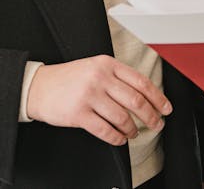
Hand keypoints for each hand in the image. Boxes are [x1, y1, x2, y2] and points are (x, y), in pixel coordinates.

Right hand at [26, 55, 170, 145]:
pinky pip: (105, 130)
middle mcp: (100, 78)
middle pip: (136, 100)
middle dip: (151, 116)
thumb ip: (117, 77)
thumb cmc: (68, 78)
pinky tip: (119, 138)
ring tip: (133, 132)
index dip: (158, 97)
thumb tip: (145, 95)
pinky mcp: (78, 114)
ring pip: (122, 117)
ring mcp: (88, 96)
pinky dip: (116, 137)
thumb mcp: (95, 67)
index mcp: (107, 64)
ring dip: (132, 129)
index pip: (141, 82)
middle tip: (157, 124)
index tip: (166, 108)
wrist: (37, 87)